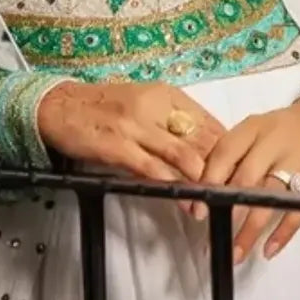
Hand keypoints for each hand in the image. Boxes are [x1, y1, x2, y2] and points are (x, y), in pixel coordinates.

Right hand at [37, 80, 224, 196]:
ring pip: (182, 156)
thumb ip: (172, 122)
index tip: (239, 172)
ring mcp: (136, 125)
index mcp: (166, 95)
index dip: (228, 150)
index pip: (209, 123)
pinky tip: (181, 199)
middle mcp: (155, 106)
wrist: (59, 106)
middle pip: (200, 141)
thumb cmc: (103, 107)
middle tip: (232, 195)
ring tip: (209, 205)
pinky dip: (169, 185)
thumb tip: (206, 147)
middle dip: (219, 171)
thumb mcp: (143, 104)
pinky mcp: (117, 145)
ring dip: (199, 184)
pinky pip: (151, 167)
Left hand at [200, 96, 299, 262]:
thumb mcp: (256, 130)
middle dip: (227, 210)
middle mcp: (275, 142)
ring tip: (236, 253)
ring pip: (270, 198)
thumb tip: (203, 192)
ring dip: (250, 229)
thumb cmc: (284, 130)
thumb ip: (233, 156)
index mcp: (253, 127)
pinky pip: (298, 210)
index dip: (209, 182)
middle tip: (213, 236)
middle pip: (247, 178)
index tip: (198, 210)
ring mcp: (298, 161)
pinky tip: (268, 249)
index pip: (225, 153)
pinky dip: (283, 233)